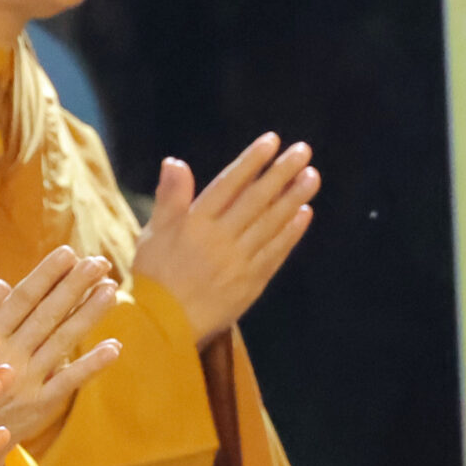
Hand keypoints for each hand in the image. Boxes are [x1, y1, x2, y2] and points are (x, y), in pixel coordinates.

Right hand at [0, 246, 121, 465]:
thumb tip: (2, 285)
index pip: (21, 300)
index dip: (46, 276)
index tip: (68, 253)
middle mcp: (7, 356)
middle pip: (46, 315)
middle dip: (74, 286)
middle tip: (100, 262)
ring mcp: (25, 382)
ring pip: (62, 341)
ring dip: (88, 315)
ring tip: (111, 290)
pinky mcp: (37, 408)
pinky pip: (68, 383)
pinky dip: (91, 365)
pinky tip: (114, 347)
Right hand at [132, 133, 317, 341]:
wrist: (164, 324)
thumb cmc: (155, 276)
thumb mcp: (153, 233)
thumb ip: (169, 198)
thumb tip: (175, 162)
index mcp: (195, 224)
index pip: (229, 185)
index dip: (251, 162)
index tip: (271, 141)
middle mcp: (221, 239)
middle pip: (256, 200)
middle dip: (281, 173)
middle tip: (304, 151)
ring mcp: (240, 261)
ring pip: (272, 223)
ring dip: (294, 198)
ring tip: (311, 176)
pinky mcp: (252, 281)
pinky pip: (276, 252)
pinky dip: (291, 232)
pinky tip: (304, 213)